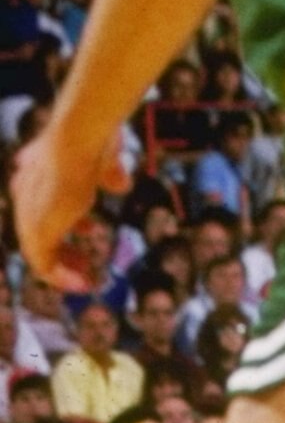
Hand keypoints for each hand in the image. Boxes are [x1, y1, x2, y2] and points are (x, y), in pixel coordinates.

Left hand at [11, 121, 111, 281]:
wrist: (76, 139)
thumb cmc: (92, 141)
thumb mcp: (104, 162)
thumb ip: (109, 175)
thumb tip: (120, 185)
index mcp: (35, 178)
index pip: (44, 209)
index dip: (70, 222)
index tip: (90, 231)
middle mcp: (25, 198)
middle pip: (39, 234)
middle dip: (63, 250)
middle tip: (84, 261)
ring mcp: (29, 217)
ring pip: (39, 253)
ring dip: (63, 268)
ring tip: (84, 277)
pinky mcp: (37, 234)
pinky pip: (44, 267)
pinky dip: (62, 278)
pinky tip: (82, 283)